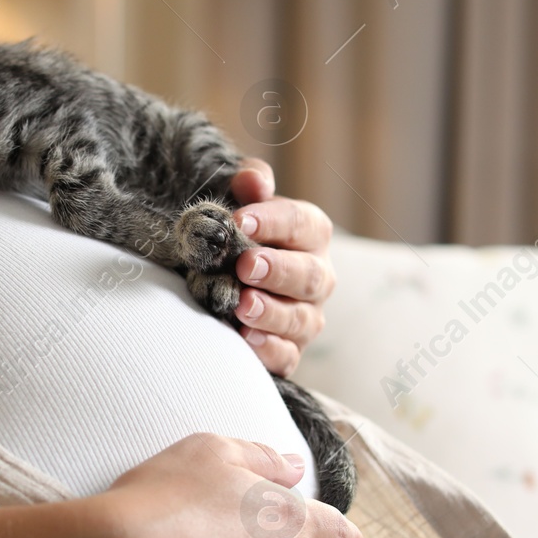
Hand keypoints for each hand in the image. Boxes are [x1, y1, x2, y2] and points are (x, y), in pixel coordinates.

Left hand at [229, 159, 336, 376]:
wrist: (221, 277)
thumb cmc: (237, 234)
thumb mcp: (240, 203)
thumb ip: (249, 184)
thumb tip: (254, 180)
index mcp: (310, 235)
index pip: (302, 224)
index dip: (272, 221)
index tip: (238, 220)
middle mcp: (317, 277)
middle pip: (309, 274)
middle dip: (277, 270)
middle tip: (245, 265)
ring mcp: (305, 316)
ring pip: (301, 319)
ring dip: (272, 312)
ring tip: (242, 305)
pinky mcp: (289, 352)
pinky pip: (287, 356)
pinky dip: (269, 350)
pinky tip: (246, 340)